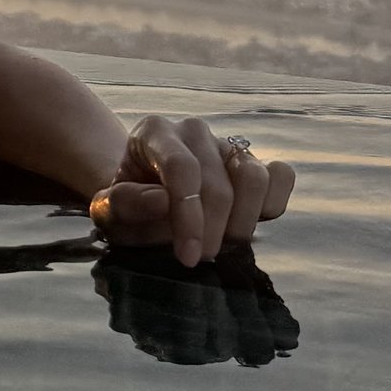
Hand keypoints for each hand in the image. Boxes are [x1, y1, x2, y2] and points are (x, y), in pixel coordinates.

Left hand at [90, 115, 293, 268]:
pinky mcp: (255, 161)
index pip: (181, 168)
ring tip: (223, 244)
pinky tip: (248, 223)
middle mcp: (193, 132)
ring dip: (243, 223)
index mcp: (153, 133)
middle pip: (218, 184)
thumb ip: (125, 204)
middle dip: (212, 232)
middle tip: (201, 259)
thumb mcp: (108, 211)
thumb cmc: (127, 206)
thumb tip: (162, 201)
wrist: (144, 200)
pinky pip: (281, 176)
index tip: (189, 257)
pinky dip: (272, 204)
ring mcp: (226, 144)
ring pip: (254, 177)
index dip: (189, 216)